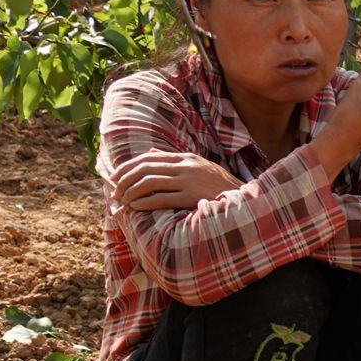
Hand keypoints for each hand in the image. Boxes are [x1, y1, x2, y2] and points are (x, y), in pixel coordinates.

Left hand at [110, 150, 241, 212]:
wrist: (246, 199)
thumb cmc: (220, 186)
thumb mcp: (199, 167)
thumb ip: (173, 160)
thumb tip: (149, 153)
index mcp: (186, 158)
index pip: (148, 158)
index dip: (127, 168)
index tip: (115, 178)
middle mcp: (186, 166)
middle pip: (145, 169)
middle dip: (125, 181)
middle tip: (115, 193)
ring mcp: (189, 181)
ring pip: (150, 182)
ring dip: (132, 193)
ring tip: (123, 202)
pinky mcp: (192, 196)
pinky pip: (162, 198)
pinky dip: (145, 203)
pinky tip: (136, 207)